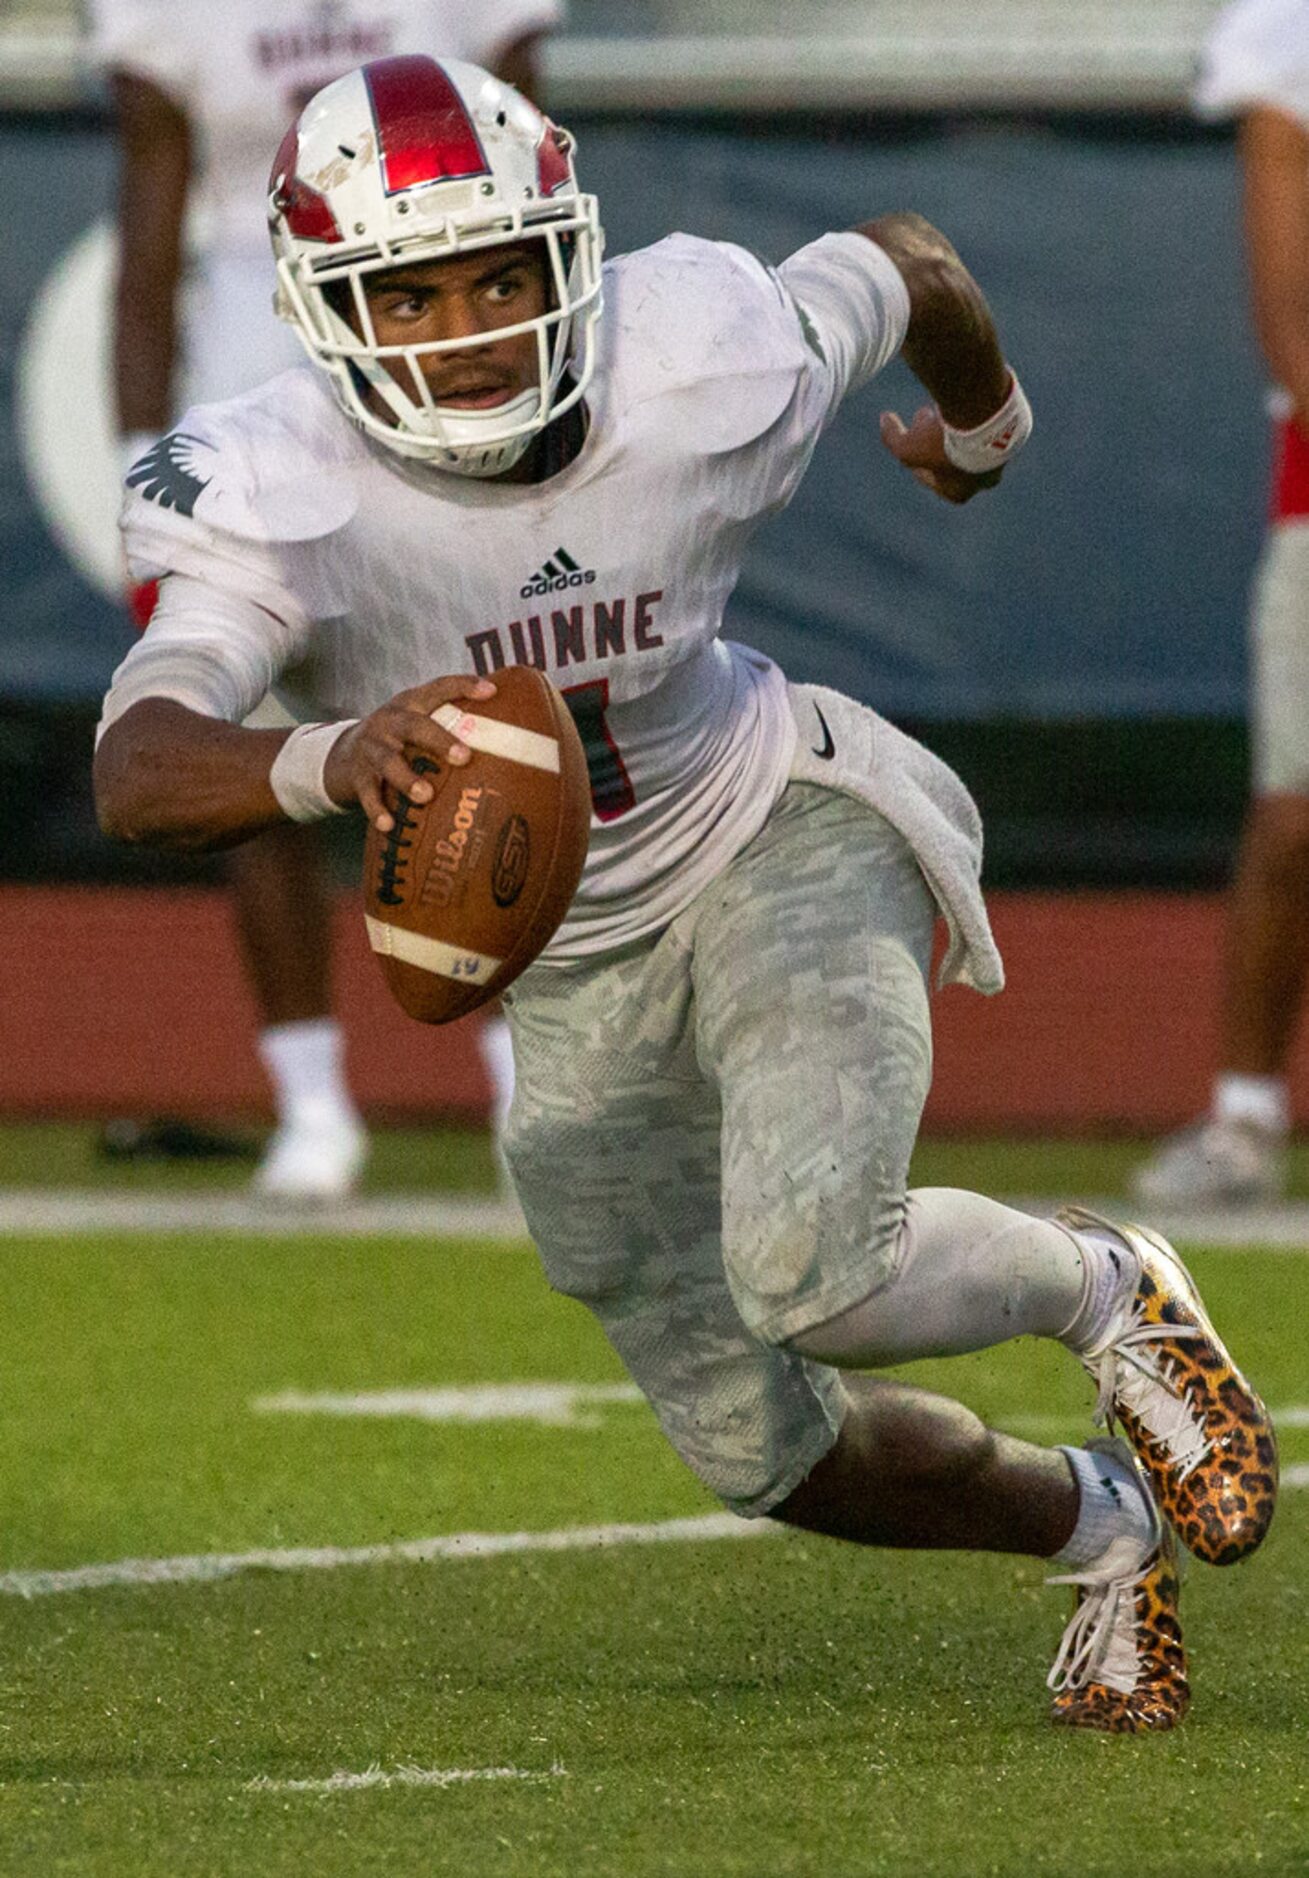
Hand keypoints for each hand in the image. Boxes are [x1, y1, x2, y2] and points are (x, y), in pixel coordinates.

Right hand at [324, 674, 496, 832]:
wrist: (343, 754)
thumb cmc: (398, 739)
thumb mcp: (417, 722)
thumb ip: (450, 723)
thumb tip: (509, 737)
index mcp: (410, 705)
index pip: (438, 689)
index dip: (464, 686)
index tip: (492, 691)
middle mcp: (389, 722)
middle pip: (414, 726)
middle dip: (439, 740)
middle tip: (464, 757)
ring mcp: (371, 749)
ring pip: (388, 762)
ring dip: (407, 779)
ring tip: (425, 795)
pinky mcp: (358, 776)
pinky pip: (367, 794)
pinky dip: (377, 810)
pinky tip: (389, 825)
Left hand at [879, 404, 1001, 504]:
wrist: (985, 413)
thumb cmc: (943, 439)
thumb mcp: (907, 444)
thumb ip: (892, 437)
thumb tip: (885, 420)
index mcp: (962, 491)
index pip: (936, 482)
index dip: (919, 463)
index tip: (910, 444)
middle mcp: (986, 478)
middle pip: (956, 461)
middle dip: (937, 441)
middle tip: (925, 419)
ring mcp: (1003, 456)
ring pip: (974, 441)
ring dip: (956, 426)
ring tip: (942, 406)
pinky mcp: (1013, 433)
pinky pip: (989, 425)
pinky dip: (974, 414)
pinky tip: (961, 398)